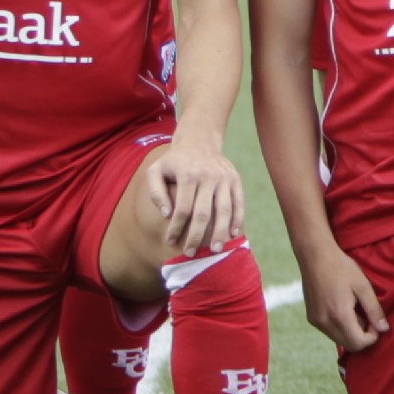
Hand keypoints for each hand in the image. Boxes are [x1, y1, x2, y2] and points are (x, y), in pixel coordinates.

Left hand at [151, 138, 246, 255]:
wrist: (199, 140)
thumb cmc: (173, 162)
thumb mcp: (155, 171)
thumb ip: (155, 192)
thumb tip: (166, 214)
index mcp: (188, 174)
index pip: (182, 208)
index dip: (176, 228)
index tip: (169, 242)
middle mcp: (208, 176)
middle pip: (203, 213)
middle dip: (196, 236)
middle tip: (190, 253)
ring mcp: (224, 178)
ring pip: (224, 210)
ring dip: (220, 232)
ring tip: (214, 250)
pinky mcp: (235, 179)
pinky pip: (239, 202)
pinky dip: (238, 219)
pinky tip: (232, 235)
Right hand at [299, 244, 386, 352]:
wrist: (315, 256)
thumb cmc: (341, 267)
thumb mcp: (363, 286)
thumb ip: (374, 310)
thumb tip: (384, 329)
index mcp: (339, 316)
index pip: (359, 344)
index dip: (372, 336)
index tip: (375, 320)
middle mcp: (325, 323)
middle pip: (349, 345)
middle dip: (362, 335)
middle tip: (366, 314)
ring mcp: (316, 322)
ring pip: (339, 339)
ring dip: (351, 331)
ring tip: (354, 308)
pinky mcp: (311, 318)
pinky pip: (330, 331)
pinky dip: (340, 326)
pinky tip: (343, 307)